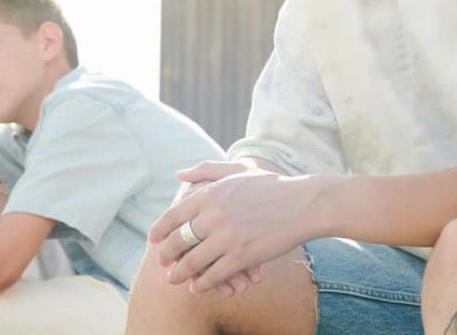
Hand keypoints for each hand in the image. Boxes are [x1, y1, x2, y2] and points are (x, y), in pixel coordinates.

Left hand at [150, 160, 305, 293]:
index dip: (159, 230)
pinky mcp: (242, 257)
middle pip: (178, 242)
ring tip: (174, 279)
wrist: (303, 204)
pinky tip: (198, 286)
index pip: (173, 216)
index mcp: (210, 194)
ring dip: (179, 274)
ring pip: (191, 263)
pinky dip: (202, 284)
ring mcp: (227, 237)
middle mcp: (214, 215)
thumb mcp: (237, 170)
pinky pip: (213, 275)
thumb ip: (206, 170)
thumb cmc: (271, 186)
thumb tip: (178, 175)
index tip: (153, 239)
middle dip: (166, 256)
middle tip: (163, 263)